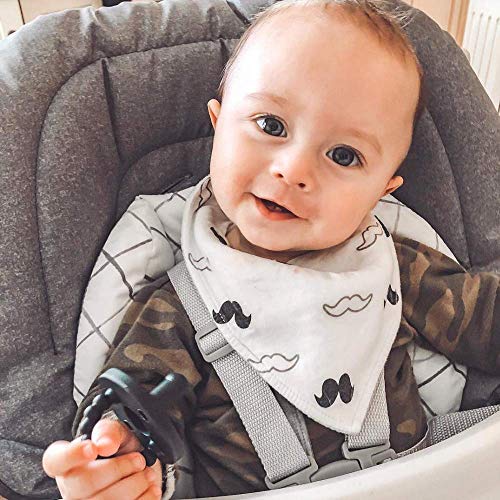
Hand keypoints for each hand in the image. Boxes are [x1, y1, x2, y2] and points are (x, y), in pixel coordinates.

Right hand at [42, 419, 162, 498]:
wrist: (139, 470)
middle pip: (84, 484)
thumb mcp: (118, 432)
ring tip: (147, 475)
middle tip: (139, 460)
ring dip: (135, 486)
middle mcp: (70, 488)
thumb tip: (105, 445)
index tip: (93, 448)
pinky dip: (143, 499)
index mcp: (68, 462)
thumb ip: (110, 432)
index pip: (55, 460)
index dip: (72, 455)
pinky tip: (149, 490)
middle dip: (119, 469)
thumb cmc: (121, 450)